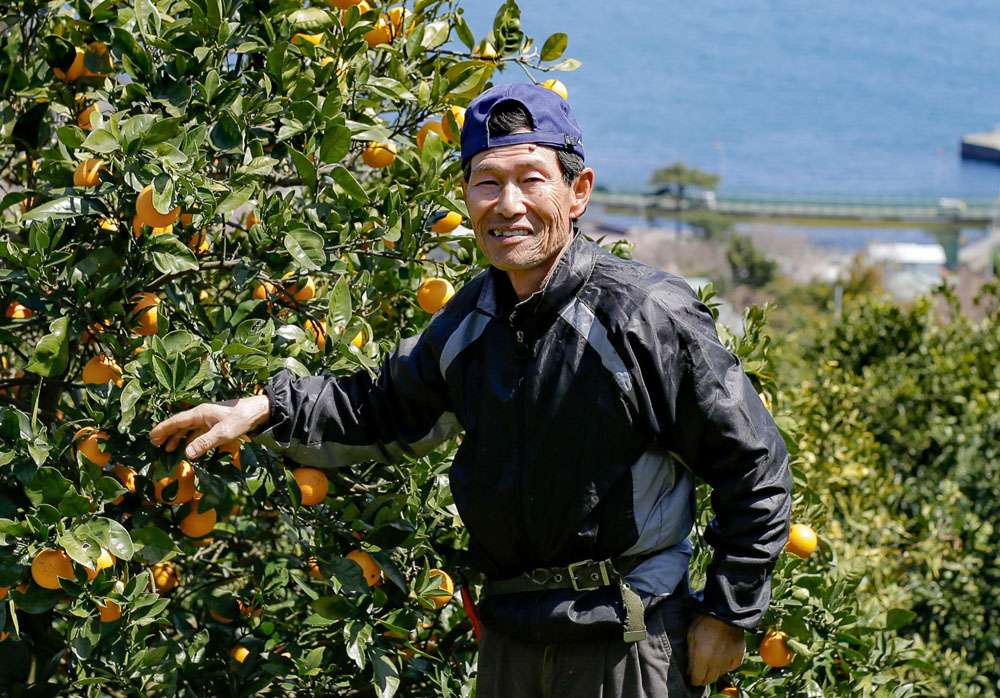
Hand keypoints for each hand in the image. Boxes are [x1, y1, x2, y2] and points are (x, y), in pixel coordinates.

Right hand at [149, 395, 270, 458]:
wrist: (257, 411)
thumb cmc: (240, 420)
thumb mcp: (222, 433)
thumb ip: (204, 443)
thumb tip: (186, 454)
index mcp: (199, 413)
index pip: (176, 421)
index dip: (163, 429)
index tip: (151, 436)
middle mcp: (201, 414)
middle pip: (179, 424)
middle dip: (166, 434)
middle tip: (155, 444)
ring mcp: (207, 418)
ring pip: (187, 428)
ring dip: (177, 437)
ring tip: (168, 448)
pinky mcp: (214, 423)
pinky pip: (197, 431)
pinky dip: (190, 439)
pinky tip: (188, 447)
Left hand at [686, 613, 744, 685]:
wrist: (725, 611)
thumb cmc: (704, 620)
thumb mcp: (691, 635)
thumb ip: (690, 655)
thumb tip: (689, 670)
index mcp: (703, 656)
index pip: (698, 678)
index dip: (693, 680)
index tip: (691, 677)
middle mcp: (717, 661)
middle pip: (710, 679)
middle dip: (703, 679)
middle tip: (699, 674)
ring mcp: (729, 658)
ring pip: (721, 674)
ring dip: (715, 673)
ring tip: (710, 666)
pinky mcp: (739, 654)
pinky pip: (733, 666)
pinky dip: (728, 666)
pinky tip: (723, 661)